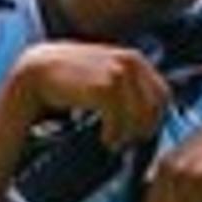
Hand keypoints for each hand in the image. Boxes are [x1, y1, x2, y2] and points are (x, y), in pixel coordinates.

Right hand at [9, 43, 168, 149]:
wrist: (37, 71)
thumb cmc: (73, 82)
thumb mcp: (106, 77)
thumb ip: (130, 89)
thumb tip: (155, 119)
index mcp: (136, 59)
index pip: (164, 97)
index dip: (154, 120)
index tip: (136, 134)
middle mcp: (132, 62)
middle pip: (156, 110)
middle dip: (143, 131)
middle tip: (124, 142)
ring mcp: (119, 72)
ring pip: (141, 118)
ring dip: (128, 136)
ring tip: (113, 142)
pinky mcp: (106, 87)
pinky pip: (122, 122)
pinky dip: (115, 136)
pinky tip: (104, 139)